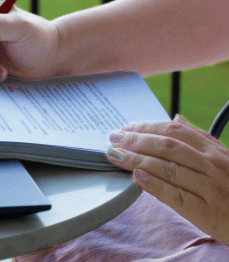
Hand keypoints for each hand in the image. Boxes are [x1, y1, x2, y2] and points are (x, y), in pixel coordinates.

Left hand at [107, 115, 228, 245]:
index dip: (147, 128)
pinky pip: (178, 196)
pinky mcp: (208, 213)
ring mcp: (211, 189)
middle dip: (136, 141)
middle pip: (168, 148)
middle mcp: (213, 166)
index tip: (125, 128)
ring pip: (169, 169)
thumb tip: (176, 118)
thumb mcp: (225, 159)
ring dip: (137, 160)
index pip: (175, 132)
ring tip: (115, 155)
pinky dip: (155, 185)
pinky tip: (137, 178)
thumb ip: (200, 139)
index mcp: (215, 152)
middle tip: (113, 139)